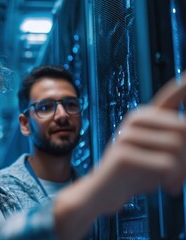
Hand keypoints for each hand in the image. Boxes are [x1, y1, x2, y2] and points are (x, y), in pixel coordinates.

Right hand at [54, 73, 185, 239]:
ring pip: (177, 146)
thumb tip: (185, 129)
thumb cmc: (136, 173)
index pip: (170, 97)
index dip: (182, 86)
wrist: (103, 192)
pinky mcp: (123, 154)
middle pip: (183, 127)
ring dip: (182, 171)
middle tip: (182, 177)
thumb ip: (177, 141)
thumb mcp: (159, 155)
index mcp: (144, 118)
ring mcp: (126, 135)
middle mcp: (134, 120)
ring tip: (174, 183)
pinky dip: (173, 179)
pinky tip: (166, 187)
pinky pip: (167, 163)